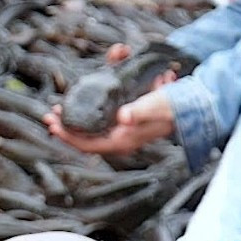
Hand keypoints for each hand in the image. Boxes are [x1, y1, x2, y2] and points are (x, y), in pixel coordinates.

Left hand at [44, 86, 176, 154]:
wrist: (190, 104)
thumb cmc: (173, 107)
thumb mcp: (156, 106)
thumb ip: (140, 111)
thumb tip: (123, 117)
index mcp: (123, 140)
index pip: (88, 145)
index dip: (68, 137)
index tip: (53, 125)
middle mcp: (119, 137)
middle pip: (85, 137)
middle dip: (66, 127)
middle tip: (50, 115)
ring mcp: (121, 128)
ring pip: (91, 127)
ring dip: (74, 119)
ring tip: (59, 108)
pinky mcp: (123, 118)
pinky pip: (100, 117)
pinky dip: (88, 108)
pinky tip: (81, 96)